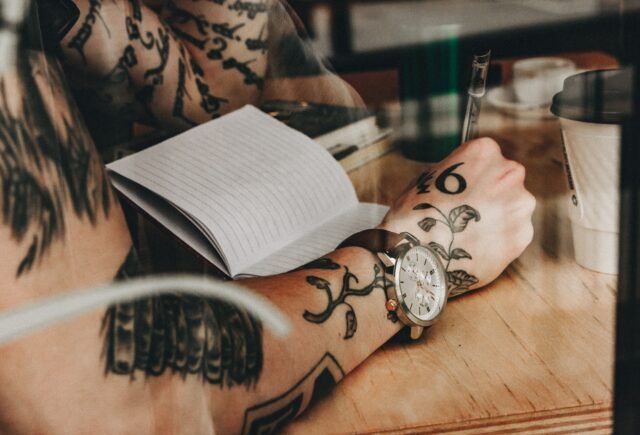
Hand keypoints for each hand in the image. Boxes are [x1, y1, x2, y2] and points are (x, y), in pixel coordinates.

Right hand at [379, 137, 535, 296]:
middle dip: (490, 195)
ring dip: (497, 217)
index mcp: (484, 152)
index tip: (461, 190)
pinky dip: (500, 239)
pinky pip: (514, 232)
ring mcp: (520, 205)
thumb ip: (458, 173)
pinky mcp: (523, 235)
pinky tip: (477, 245)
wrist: (418, 256)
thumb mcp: (429, 177)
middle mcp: (510, 173)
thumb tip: (467, 179)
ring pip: (513, 207)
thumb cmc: (415, 215)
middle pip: (505, 180)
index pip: (486, 158)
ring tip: (470, 233)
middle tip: (466, 213)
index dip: (471, 177)